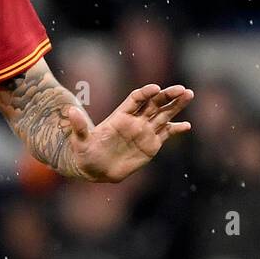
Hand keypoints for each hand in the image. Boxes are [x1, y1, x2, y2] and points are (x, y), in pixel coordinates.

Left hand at [65, 83, 193, 182]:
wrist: (94, 170)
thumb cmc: (85, 153)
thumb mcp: (80, 141)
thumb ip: (79, 127)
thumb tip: (70, 111)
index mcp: (120, 116)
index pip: (136, 99)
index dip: (146, 93)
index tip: (155, 89)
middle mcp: (135, 121)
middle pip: (154, 103)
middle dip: (168, 95)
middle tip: (182, 89)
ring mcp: (144, 132)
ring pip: (163, 115)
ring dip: (176, 106)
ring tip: (189, 95)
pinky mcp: (151, 144)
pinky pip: (166, 133)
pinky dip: (176, 129)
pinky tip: (186, 126)